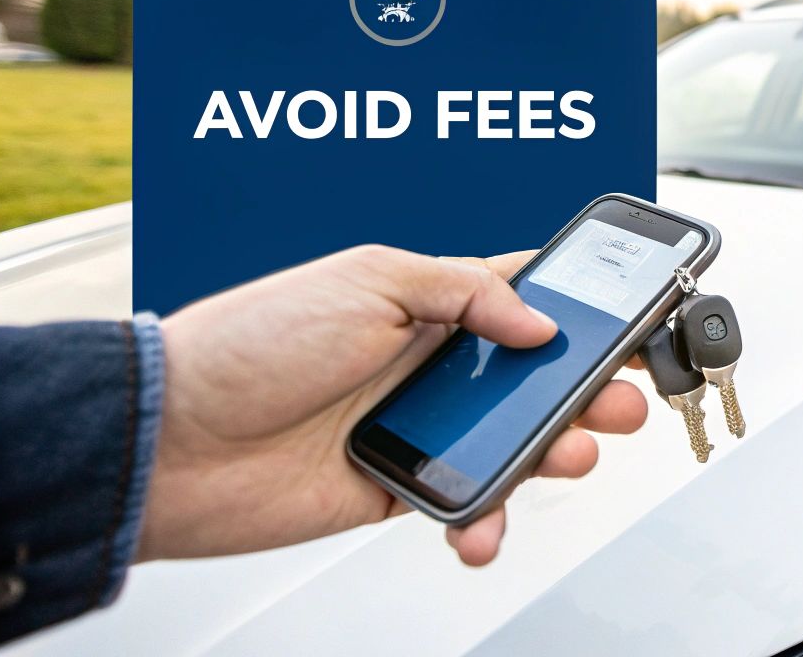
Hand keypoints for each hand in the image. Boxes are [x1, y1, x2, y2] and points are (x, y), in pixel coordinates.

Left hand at [139, 245, 647, 566]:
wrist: (172, 440)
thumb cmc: (251, 344)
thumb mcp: (367, 279)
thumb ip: (463, 292)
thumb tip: (536, 323)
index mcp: (426, 300)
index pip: (522, 296)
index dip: (579, 307)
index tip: (630, 318)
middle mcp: (428, 363)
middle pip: (536, 376)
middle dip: (589, 388)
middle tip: (622, 399)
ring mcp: (418, 427)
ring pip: (513, 444)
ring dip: (554, 453)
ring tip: (571, 455)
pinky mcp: (398, 487)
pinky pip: (464, 505)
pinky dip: (484, 522)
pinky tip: (483, 524)